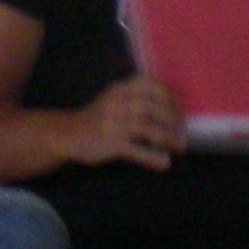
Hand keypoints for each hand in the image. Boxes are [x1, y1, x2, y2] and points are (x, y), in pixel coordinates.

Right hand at [67, 75, 181, 169]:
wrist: (67, 134)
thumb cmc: (97, 117)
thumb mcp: (114, 99)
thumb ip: (138, 99)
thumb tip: (172, 111)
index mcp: (121, 89)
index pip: (153, 86)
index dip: (170, 98)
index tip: (177, 112)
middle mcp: (118, 103)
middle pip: (156, 109)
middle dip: (174, 122)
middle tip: (182, 134)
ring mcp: (115, 123)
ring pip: (151, 130)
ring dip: (170, 140)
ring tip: (179, 147)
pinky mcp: (111, 143)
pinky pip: (138, 151)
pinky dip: (154, 158)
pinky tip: (164, 163)